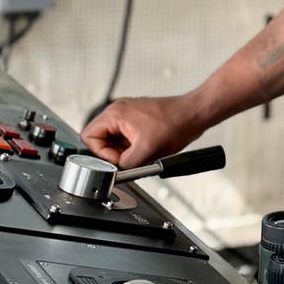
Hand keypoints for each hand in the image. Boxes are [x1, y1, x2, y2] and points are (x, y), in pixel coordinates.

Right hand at [80, 92, 209, 167]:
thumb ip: (125, 164)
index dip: (101, 154)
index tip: (117, 161)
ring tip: (139, 154)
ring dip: (123, 152)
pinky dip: (131, 148)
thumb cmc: (175, 123)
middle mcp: (118, 111)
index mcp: (115, 113)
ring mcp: (128, 115)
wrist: (193, 114)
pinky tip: (144, 151)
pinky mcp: (137, 120)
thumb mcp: (146, 151)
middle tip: (127, 160)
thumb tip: (116, 172)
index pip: (89, 136)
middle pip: (100, 139)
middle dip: (112, 154)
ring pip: (113, 141)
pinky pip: (125, 138)